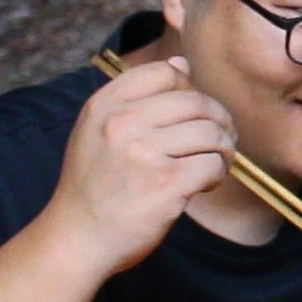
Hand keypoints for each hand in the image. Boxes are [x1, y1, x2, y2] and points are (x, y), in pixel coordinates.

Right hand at [47, 57, 234, 275]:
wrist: (78, 239)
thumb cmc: (96, 186)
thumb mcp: (98, 131)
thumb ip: (138, 97)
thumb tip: (182, 63)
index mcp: (104, 105)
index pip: (164, 72)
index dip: (189, 89)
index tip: (193, 112)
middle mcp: (122, 123)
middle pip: (197, 102)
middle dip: (219, 121)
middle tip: (220, 141)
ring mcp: (144, 154)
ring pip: (211, 133)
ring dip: (222, 150)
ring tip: (212, 164)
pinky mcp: (165, 185)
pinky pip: (212, 165)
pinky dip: (216, 175)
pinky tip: (203, 184)